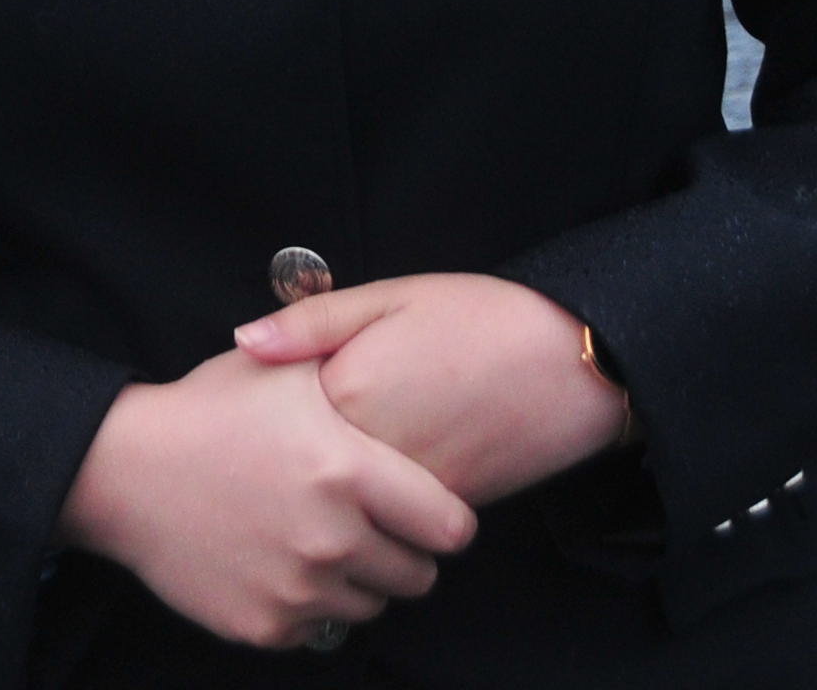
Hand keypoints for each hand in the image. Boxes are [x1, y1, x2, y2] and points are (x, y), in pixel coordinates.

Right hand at [57, 349, 476, 650]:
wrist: (122, 471)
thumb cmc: (209, 410)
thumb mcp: (282, 366)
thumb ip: (353, 366)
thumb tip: (410, 357)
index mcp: (347, 471)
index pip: (451, 529)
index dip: (446, 519)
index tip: (427, 509)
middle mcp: (330, 538)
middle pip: (418, 576)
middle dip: (403, 551)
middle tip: (370, 523)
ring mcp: (296, 590)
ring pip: (370, 606)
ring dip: (357, 579)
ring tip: (319, 536)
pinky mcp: (263, 627)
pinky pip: (318, 630)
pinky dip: (309, 604)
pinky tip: (279, 559)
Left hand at [234, 273, 634, 506]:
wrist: (574, 357)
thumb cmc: (480, 315)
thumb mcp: (392, 296)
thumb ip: (311, 323)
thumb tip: (241, 341)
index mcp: (347, 392)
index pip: (273, 424)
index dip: (263, 417)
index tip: (257, 407)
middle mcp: (373, 453)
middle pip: (304, 475)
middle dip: (290, 463)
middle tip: (290, 440)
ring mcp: (410, 490)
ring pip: (346, 508)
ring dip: (331, 491)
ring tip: (334, 457)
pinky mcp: (446, 509)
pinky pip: (392, 520)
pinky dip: (379, 504)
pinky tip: (385, 469)